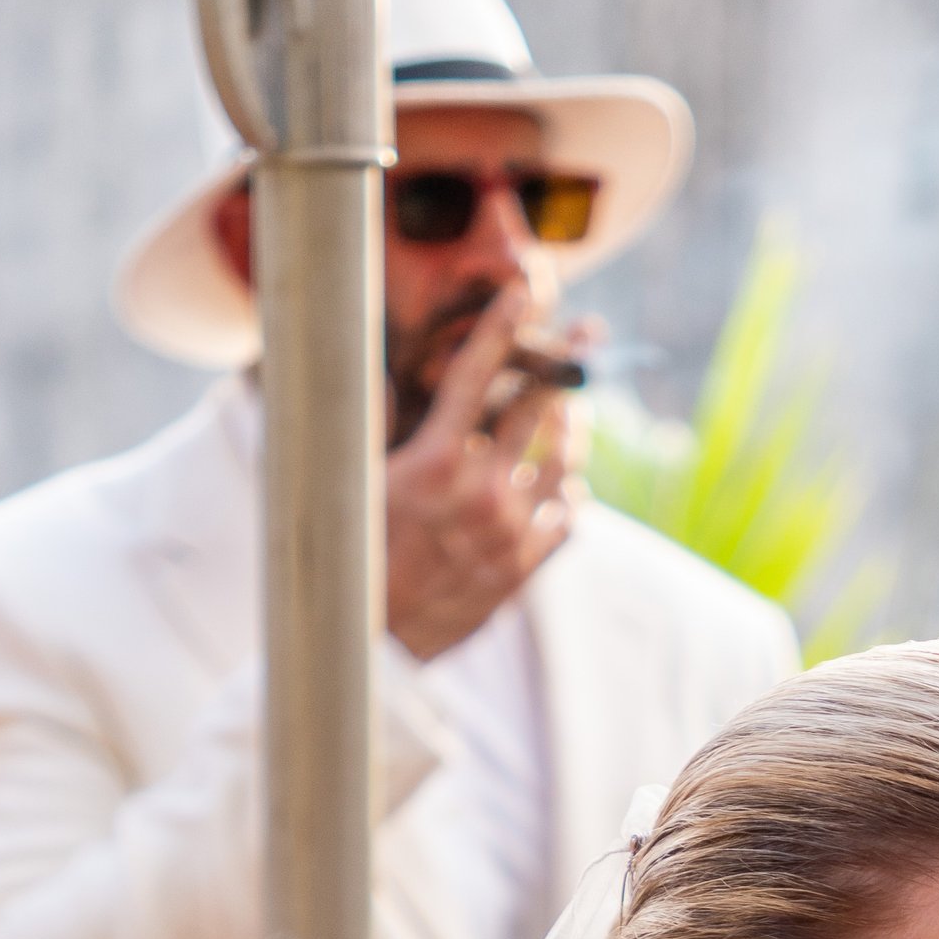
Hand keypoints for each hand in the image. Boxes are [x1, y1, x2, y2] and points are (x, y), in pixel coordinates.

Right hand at [384, 278, 574, 660]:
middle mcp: (482, 493)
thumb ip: (370, 422)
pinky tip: (569, 484)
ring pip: (564, 462)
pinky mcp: (524, 571)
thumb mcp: (352, 483)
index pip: (478, 374)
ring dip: (574, 426)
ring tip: (579, 406)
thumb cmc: (350, 559)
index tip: (526, 289)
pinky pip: (567, 520)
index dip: (504, 325)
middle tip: (587, 334)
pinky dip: (571, 495)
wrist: (371, 649)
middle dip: (566, 364)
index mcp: (436, 461)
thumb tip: (379, 371)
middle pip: (539, 409)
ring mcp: (510, 534)